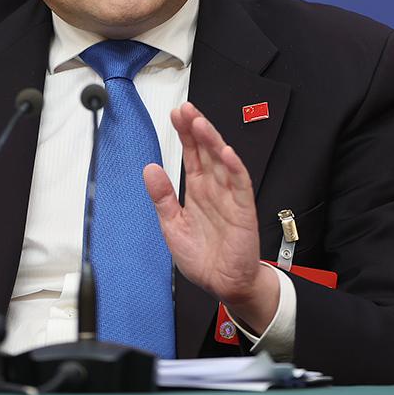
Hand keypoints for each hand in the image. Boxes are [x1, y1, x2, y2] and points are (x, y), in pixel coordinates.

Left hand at [143, 102, 279, 332]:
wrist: (223, 285)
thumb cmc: (202, 257)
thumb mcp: (172, 225)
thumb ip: (162, 197)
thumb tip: (150, 169)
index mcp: (198, 190)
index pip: (192, 155)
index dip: (185, 134)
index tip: (176, 114)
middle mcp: (214, 189)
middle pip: (206, 152)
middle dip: (197, 130)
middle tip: (186, 109)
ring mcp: (229, 198)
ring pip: (223, 162)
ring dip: (213, 142)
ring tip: (200, 123)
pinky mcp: (243, 211)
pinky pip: (240, 185)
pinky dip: (234, 168)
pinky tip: (226, 152)